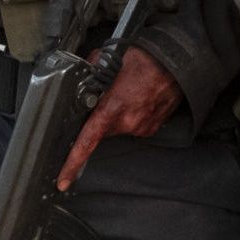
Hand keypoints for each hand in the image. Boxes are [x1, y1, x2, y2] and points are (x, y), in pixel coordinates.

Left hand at [55, 48, 183, 189]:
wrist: (175, 60)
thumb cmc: (146, 58)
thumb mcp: (110, 59)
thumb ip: (91, 71)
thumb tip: (82, 74)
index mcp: (112, 109)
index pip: (87, 142)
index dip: (72, 163)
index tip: (63, 180)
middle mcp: (128, 123)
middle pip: (103, 130)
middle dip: (101, 117)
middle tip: (109, 94)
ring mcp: (142, 127)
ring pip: (120, 127)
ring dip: (120, 114)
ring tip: (129, 91)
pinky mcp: (153, 127)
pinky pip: (134, 125)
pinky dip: (133, 114)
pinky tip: (139, 97)